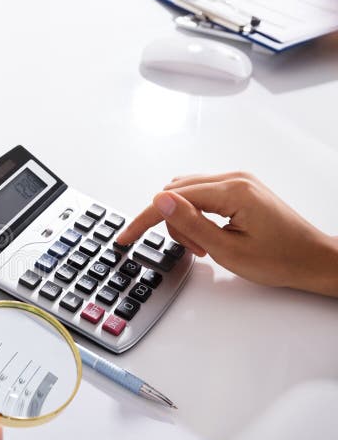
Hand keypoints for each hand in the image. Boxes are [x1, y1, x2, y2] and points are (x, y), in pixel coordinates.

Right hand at [116, 172, 337, 296]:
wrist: (313, 260)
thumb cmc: (280, 259)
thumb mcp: (227, 249)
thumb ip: (190, 223)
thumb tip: (159, 201)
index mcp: (233, 190)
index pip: (172, 198)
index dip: (145, 219)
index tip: (126, 237)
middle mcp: (234, 178)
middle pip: (176, 192)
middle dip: (171, 222)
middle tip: (191, 249)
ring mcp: (238, 181)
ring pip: (187, 193)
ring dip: (184, 220)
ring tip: (204, 245)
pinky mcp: (240, 189)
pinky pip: (202, 195)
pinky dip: (196, 216)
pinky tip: (208, 234)